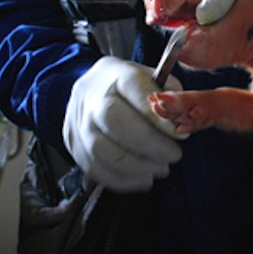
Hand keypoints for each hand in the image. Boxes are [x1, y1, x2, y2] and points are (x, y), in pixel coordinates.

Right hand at [63, 56, 185, 191]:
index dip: (157, 116)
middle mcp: (90, 95)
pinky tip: (143, 179)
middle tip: (173, 156)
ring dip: (136, 166)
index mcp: (115, 73)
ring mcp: (76, 120)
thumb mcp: (154, 79)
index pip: (134, 90)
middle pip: (113, 121)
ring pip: (100, 149)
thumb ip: (170, 96)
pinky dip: (122, 180)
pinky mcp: (71, 143)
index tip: (181, 135)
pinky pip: (93, 168)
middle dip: (148, 145)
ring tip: (161, 169)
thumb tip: (180, 120)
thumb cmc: (131, 88)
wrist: (93, 89)